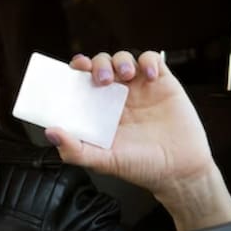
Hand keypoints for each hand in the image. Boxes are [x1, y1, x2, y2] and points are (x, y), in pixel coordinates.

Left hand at [44, 51, 213, 198]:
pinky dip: (149, 61)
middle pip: (102, 64)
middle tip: (103, 79)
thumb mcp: (104, 161)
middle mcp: (118, 97)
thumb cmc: (141, 167)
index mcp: (100, 110)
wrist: (180, 171)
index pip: (82, 81)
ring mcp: (140, 89)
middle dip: (99, 64)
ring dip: (121, 60)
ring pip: (125, 58)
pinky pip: (153, 60)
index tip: (75, 68)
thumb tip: (51, 133)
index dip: (77, 71)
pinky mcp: (163, 84)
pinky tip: (150, 76)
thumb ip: (75, 150)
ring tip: (127, 75)